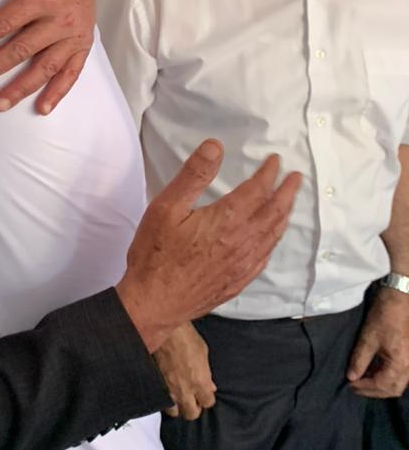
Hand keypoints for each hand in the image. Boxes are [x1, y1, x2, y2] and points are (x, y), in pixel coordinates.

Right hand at [116, 140, 301, 352]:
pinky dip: (273, 240)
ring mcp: (243, 264)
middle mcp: (243, 242)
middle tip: (296, 178)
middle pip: (274, 212)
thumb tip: (215, 146)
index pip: (257, 190)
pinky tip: (270, 239)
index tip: (275, 160)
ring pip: (273, 235)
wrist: (154, 302)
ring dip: (284, 215)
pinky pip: (265, 256)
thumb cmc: (155, 253)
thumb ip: (194, 175)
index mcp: (227, 220)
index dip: (268, 173)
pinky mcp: (238, 281)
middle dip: (287, 192)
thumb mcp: (167, 207)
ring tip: (289, 203)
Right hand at [156, 324, 215, 418]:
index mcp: (200, 383)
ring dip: (176, 405)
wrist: (163, 328)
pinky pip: (160, 399)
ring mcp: (168, 389)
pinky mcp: (155, 384)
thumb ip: (206, 373)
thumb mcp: (203, 352)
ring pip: (173, 411)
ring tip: (176, 395)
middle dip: (192, 407)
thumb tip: (210, 385)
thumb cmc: (184, 335)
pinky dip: (162, 397)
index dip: (206, 398)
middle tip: (192, 398)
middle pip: (191, 413)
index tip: (204, 393)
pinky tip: (164, 389)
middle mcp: (184, 390)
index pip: (207, 403)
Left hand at [347, 288, 408, 397]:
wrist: (400, 299)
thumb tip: (351, 377)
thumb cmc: (384, 317)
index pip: (382, 385)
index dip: (365, 388)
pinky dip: (387, 377)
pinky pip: (400, 374)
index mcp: (400, 364)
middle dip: (374, 391)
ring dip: (381, 385)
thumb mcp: (367, 338)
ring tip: (362, 380)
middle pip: (393, 389)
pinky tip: (373, 372)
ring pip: (398, 383)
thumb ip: (359, 360)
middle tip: (356, 387)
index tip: (350, 385)